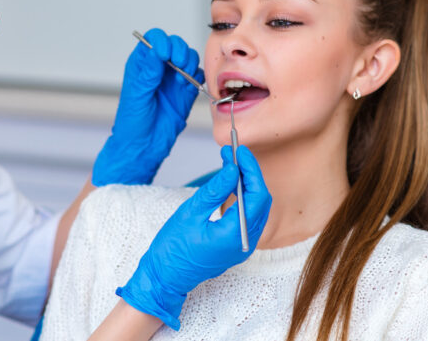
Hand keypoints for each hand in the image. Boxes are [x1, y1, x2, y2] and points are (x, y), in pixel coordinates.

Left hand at [92, 28, 202, 185]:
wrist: (144, 147)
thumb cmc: (132, 124)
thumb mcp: (137, 96)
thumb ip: (147, 73)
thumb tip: (154, 50)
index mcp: (141, 65)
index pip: (153, 40)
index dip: (161, 41)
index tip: (164, 53)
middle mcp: (159, 69)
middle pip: (175, 45)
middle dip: (179, 50)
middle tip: (178, 63)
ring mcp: (173, 79)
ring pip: (188, 57)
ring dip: (189, 63)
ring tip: (182, 79)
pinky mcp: (186, 92)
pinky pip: (198, 76)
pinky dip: (197, 77)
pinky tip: (188, 86)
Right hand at [116, 146, 271, 329]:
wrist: (166, 275)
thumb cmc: (173, 247)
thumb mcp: (191, 213)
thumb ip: (215, 191)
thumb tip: (233, 169)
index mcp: (235, 235)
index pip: (257, 196)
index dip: (251, 170)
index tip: (239, 151)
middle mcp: (245, 242)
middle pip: (261, 201)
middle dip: (250, 174)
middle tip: (234, 154)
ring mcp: (243, 245)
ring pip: (256, 207)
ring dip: (247, 184)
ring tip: (231, 163)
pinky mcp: (237, 243)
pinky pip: (248, 216)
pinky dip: (243, 197)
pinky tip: (231, 183)